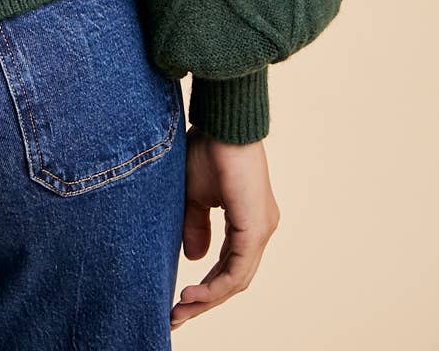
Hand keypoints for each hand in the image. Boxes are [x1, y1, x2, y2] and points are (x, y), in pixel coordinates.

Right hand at [171, 128, 280, 330]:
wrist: (222, 123)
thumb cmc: (207, 149)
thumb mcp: (194, 195)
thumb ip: (195, 226)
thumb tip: (194, 259)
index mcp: (248, 220)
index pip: (229, 266)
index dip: (205, 287)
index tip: (178, 302)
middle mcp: (260, 229)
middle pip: (234, 279)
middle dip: (204, 301)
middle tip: (177, 316)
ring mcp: (261, 229)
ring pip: (237, 279)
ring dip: (207, 298)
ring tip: (180, 309)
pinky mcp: (256, 228)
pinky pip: (237, 270)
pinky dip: (215, 286)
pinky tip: (194, 293)